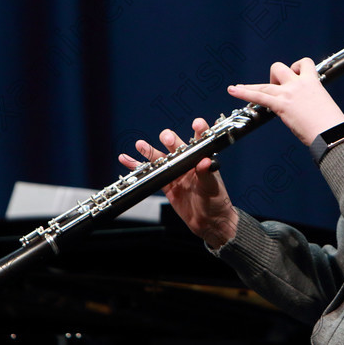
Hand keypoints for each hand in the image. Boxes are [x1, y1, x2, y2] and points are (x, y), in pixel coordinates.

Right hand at [118, 118, 237, 248]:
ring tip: (140, 144)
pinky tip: (127, 159)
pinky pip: (150, 173)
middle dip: (170, 139)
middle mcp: (187, 162)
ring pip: (159, 157)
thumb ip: (207, 174)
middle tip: (167, 140)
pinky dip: (138, 166)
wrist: (208, 221)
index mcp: (201, 158)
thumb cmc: (216, 201)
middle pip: (175, 145)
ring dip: (148, 150)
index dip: (199, 130)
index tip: (197, 123)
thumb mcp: (213, 187)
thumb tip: (205, 162)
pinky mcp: (165, 183)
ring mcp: (175, 172)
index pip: (200, 140)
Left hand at [227, 57, 343, 145]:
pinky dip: (243, 92)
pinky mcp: (281, 105)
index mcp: (313, 82)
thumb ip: (311, 100)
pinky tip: (233, 90)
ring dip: (255, 87)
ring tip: (241, 89)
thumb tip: (304, 107)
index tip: (295, 76)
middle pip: (279, 68)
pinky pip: (258, 95)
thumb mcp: (324, 105)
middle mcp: (299, 83)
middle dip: (275, 77)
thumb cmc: (331, 124)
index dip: (296, 68)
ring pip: (266, 82)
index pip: (303, 63)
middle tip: (277, 91)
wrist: (331, 133)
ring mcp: (288, 93)